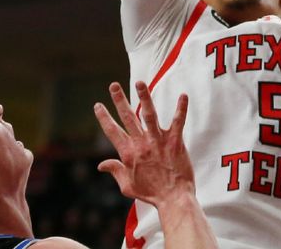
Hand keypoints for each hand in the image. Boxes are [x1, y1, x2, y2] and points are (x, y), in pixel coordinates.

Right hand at [94, 81, 193, 206]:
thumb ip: (115, 171)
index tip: (98, 105)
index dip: (104, 117)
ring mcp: (158, 141)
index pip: (112, 131)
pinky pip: (178, 121)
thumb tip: (101, 164)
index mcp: (128, 154)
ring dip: (144, 97)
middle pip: (128, 117)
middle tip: (113, 85)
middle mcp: (141, 144)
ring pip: (149, 115)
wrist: (173, 198)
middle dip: (119, 100)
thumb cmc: (151, 193)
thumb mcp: (127, 186)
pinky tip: (183, 95)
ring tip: (140, 82)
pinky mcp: (175, 142)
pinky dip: (181, 108)